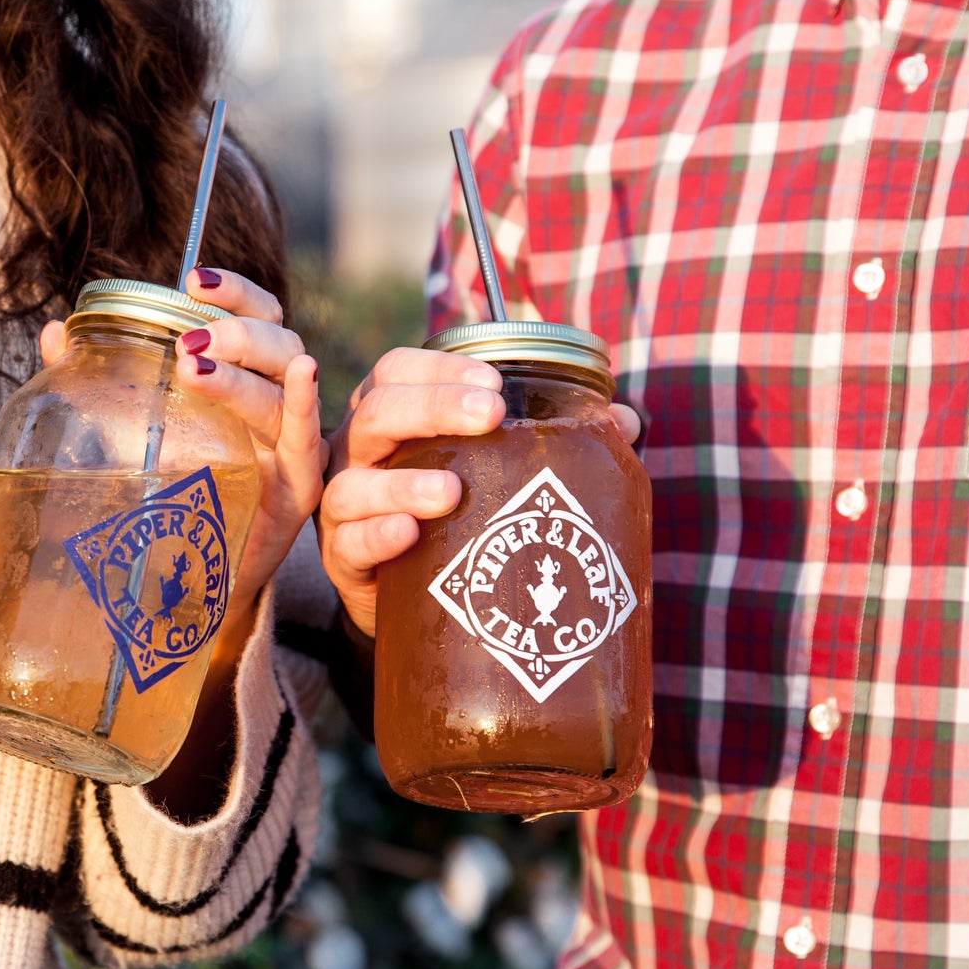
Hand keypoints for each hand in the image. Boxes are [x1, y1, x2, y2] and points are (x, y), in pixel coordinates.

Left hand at [38, 266, 325, 615]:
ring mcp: (291, 444)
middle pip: (275, 340)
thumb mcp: (136, 434)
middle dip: (234, 330)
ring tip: (194, 366)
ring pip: (285, 385)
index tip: (192, 276)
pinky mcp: (300, 488)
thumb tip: (54, 332)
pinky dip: (306, 401)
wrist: (193, 587)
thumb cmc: (169, 498)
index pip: (255, 316)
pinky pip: (309, 438)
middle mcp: (275, 403)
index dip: (232, 290)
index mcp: (244, 381)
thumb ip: (101, 383)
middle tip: (186, 340)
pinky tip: (302, 373)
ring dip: (244, 367)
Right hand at [319, 347, 639, 634]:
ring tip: (451, 491)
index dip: (441, 369)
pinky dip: (376, 534)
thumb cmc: (458, 515)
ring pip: (354, 482)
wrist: (418, 598)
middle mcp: (361, 452)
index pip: (399, 371)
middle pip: (377, 411)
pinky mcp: (343, 560)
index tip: (495, 383)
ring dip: (402, 482)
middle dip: (432, 407)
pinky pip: (348, 543)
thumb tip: (624, 420)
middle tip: (491, 416)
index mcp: (395, 417)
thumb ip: (555, 443)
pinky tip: (407, 534)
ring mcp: (345, 506)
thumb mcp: (498, 471)